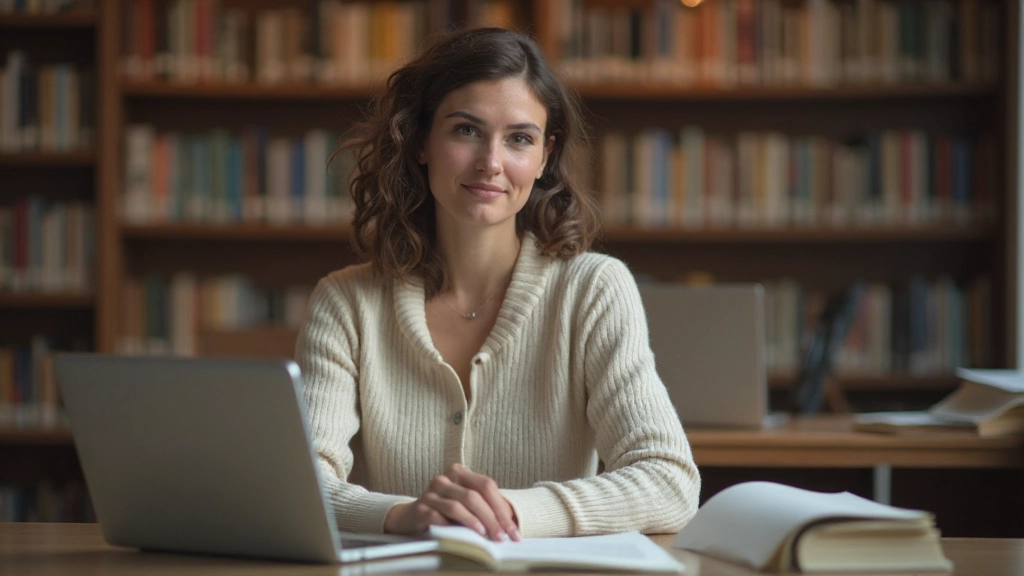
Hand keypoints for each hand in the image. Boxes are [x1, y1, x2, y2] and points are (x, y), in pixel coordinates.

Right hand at [383, 463, 520, 541]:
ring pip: (457, 506)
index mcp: (460, 472)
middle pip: (474, 496)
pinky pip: (437, 518)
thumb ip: (485, 507)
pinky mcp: (420, 509)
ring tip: (486, 536)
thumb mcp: (466, 503)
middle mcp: (444, 479)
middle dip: (492, 519)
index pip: (486, 486)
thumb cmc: (446, 510)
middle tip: (502, 537)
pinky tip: (461, 536)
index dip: (502, 508)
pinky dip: (451, 527)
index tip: (514, 531)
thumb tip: (511, 526)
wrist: (412, 516)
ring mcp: (430, 493)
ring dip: (474, 522)